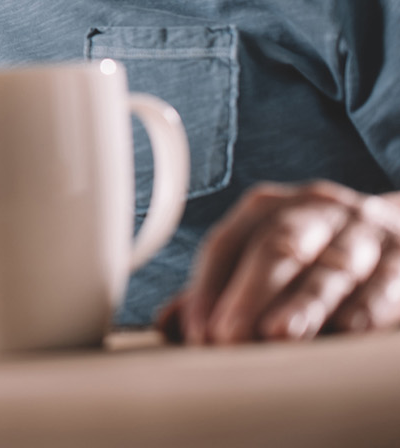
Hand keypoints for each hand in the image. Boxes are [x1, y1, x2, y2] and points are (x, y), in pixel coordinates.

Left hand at [161, 181, 399, 344]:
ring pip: (331, 267)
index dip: (208, 288)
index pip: (227, 243)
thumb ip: (220, 290)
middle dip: (250, 294)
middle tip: (230, 337)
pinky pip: (384, 285)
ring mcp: (364, 234)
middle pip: (278, 247)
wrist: (398, 230)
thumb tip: (169, 327)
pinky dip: (364, 309)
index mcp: (268, 208)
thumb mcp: (264, 258)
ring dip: (303, 304)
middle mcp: (315, 211)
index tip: (197, 332)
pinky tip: (346, 332)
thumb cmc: (313, 255)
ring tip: (279, 336)